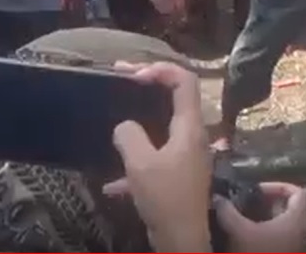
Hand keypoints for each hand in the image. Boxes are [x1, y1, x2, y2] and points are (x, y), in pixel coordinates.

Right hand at [102, 63, 212, 252]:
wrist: (182, 239)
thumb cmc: (166, 197)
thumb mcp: (141, 164)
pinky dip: (136, 164)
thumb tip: (124, 126)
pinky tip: (113, 185)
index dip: (161, 70)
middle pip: (175, 99)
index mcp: (190, 126)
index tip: (132, 75)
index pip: (185, 81)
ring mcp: (188, 155)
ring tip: (112, 119)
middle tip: (120, 78)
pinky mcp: (179, 174)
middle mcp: (193, 136)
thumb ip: (129, 137)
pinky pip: (156, 158)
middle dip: (148, 87)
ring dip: (138, 124)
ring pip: (162, 129)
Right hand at [215, 182, 305, 252]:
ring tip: (239, 221)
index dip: (278, 186)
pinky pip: (276, 241)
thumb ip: (228, 213)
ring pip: (280, 227)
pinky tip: (241, 241)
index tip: (257, 190)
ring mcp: (293, 248)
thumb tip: (217, 197)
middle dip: (265, 205)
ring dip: (261, 222)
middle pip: (288, 209)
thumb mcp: (240, 232)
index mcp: (296, 220)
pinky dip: (261, 237)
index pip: (297, 192)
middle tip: (244, 205)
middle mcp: (299, 232)